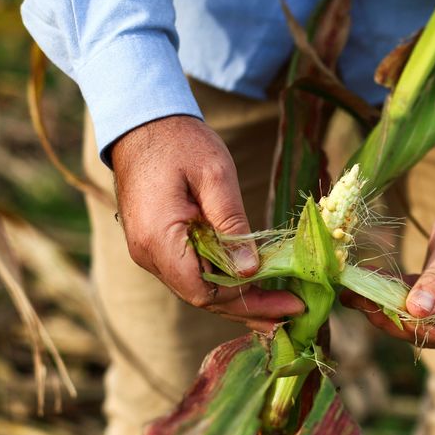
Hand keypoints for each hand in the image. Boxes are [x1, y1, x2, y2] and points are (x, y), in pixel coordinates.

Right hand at [111, 115, 303, 330]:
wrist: (141, 123)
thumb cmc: (181, 142)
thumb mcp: (215, 175)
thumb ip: (232, 223)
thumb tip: (250, 269)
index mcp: (159, 239)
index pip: (205, 291)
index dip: (248, 303)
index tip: (289, 303)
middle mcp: (148, 254)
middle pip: (203, 297)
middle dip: (250, 308)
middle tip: (293, 312)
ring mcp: (149, 252)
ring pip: (198, 288)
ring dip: (238, 300)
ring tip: (279, 307)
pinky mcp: (156, 245)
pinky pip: (192, 273)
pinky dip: (223, 282)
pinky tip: (251, 285)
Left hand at [343, 166, 434, 349]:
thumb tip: (418, 312)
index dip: (422, 332)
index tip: (389, 317)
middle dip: (396, 320)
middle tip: (361, 303)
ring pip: (422, 317)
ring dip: (389, 307)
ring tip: (353, 296)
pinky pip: (418, 297)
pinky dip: (393, 292)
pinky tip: (366, 283)